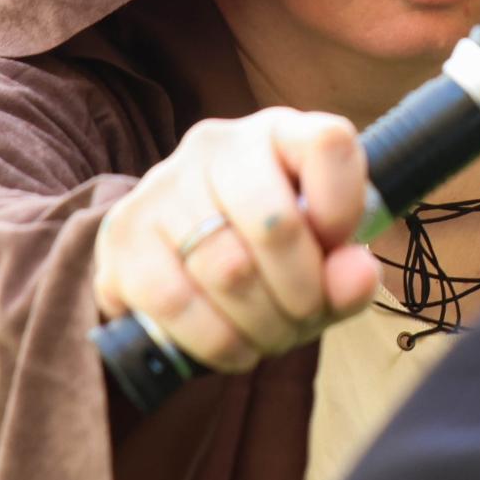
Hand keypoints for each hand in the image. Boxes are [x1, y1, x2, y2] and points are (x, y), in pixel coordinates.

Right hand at [93, 108, 379, 372]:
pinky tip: (235, 347)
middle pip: (277, 224)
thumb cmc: (267, 255)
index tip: (342, 247)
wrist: (175, 260)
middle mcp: (217, 146)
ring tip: (273, 335)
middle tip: (306, 316)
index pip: (328, 144)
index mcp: (278, 132)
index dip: (345, 206)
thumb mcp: (319, 260)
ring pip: (227, 269)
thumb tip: (357, 279)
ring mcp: (162, 186)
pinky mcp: (121, 235)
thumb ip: (348, 272)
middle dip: (303, 292)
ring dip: (262, 323)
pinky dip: (217, 340)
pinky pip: (176, 302)